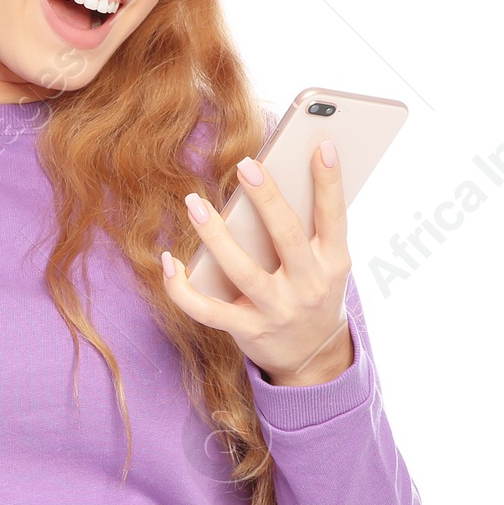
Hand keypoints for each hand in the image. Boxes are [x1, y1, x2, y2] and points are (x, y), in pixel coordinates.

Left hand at [160, 141, 354, 385]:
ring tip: (194, 203)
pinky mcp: (247, 330)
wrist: (314, 359)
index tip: (323, 145)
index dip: (330, 182)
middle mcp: (307, 286)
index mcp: (332, 263)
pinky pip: (207, 310)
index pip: (334, 217)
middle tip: (247, 165)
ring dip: (215, 235)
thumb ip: (309, 229)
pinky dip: (182, 288)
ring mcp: (276, 310)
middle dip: (267, 199)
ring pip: (242, 270)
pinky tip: (168, 261)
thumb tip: (283, 178)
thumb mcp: (326, 264)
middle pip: (287, 237)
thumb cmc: (313, 292)